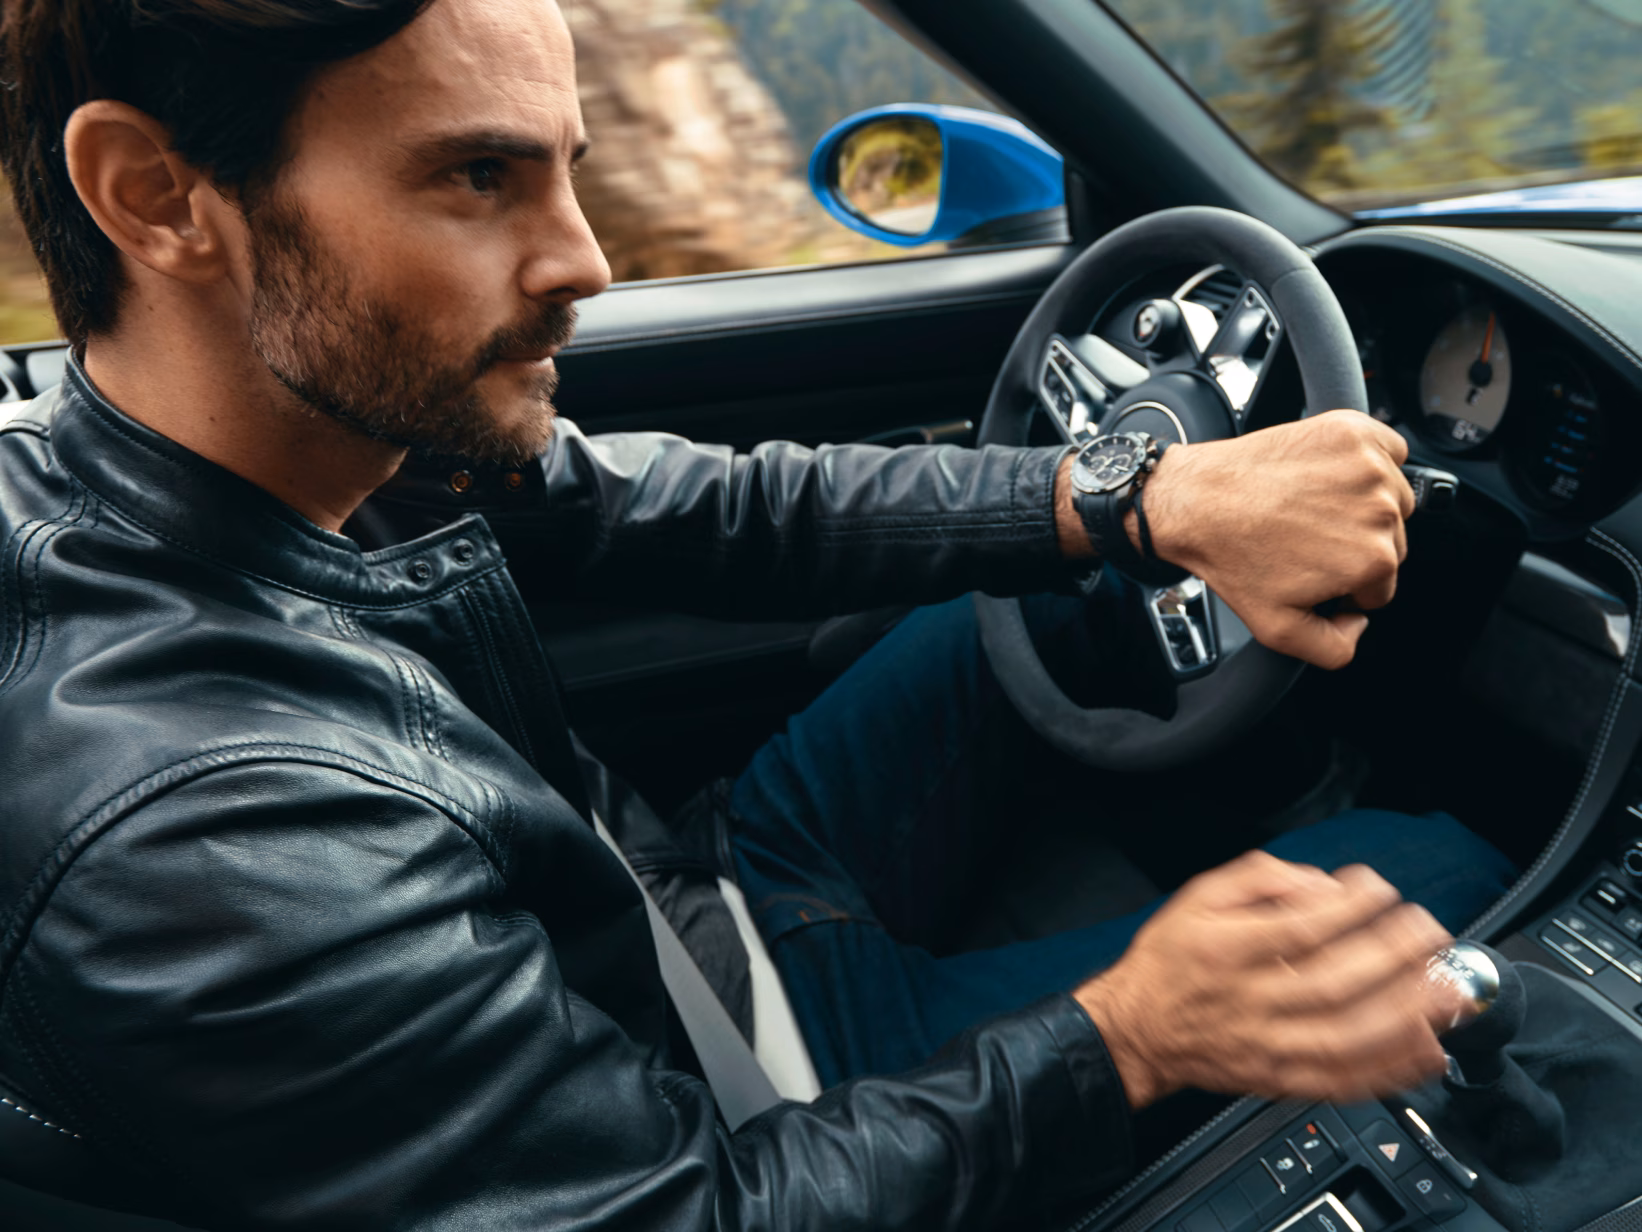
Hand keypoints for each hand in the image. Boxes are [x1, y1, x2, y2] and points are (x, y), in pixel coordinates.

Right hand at [1074, 851, 1462, 1108]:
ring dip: (1406, 1013)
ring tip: (1446, 987)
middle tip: (1427, 931)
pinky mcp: (1282, 1082)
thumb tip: (1324, 886)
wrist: (1139, 1030)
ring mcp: (1268, 1048)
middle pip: (1332, 983)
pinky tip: (1427, 1048)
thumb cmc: (1172, 961)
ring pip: (1346, 1036)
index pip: (1297, 929)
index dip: (1348, 909)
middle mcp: (1249, 1003)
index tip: (1381, 891)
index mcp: (1226, 952)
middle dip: (1391, 955)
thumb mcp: (1199, 897)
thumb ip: (1259, 878)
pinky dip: (1392, 1070)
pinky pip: (1345, 1082)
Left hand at [1140, 411, 1414, 668]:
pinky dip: (1368, 460)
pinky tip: (1328, 475)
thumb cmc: (1232, 555)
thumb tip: (1358, 624)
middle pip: (1390, 541)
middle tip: (1305, 539)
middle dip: (1353, 545)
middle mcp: (1381, 510)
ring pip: (1391, 497)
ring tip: (1310, 508)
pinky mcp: (1353, 430)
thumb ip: (1335, 648)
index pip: (1381, 586)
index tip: (1315, 570)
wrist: (1195, 500)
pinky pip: (1388, 449)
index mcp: (1373, 560)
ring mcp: (1369, 465)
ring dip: (1362, 503)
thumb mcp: (1278, 629)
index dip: (1345, 584)